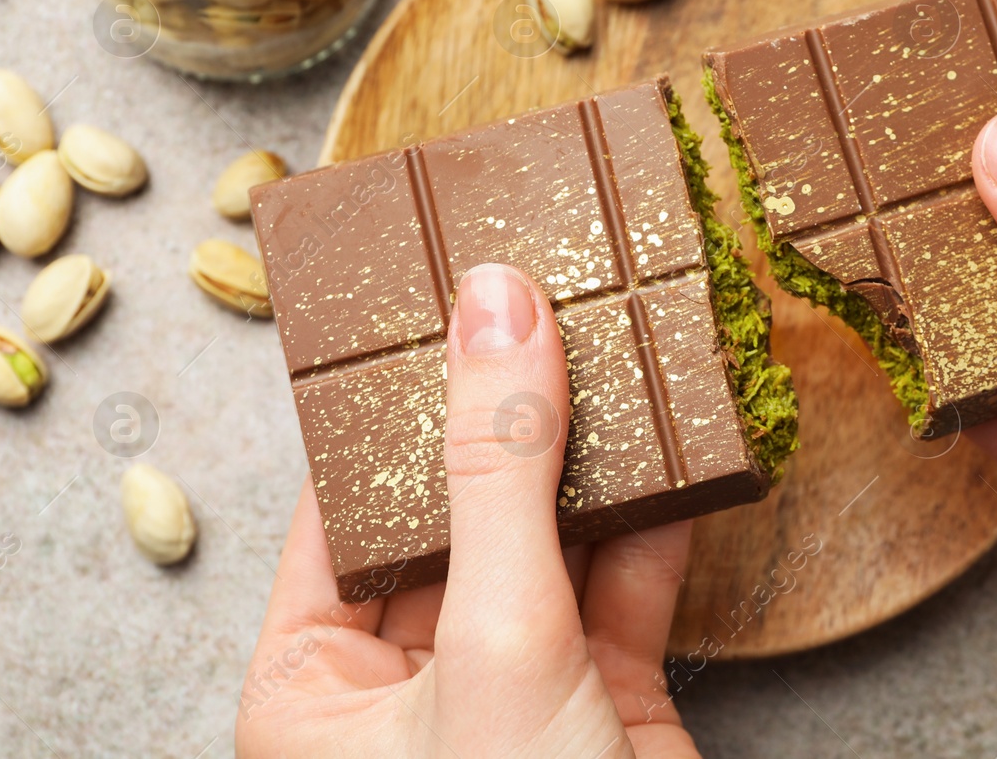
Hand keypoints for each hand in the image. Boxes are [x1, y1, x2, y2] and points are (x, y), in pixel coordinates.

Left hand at [236, 264, 699, 758]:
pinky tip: (683, 443)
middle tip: (554, 296)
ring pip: (552, 540)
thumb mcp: (495, 640)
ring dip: (596, 456)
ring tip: (625, 345)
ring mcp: (512, 690)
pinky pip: (627, 587)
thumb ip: (497, 470)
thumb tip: (495, 306)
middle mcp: (404, 684)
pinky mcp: (607, 704)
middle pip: (458, 509)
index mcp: (313, 682)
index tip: (449, 292)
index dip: (398, 396)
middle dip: (513, 415)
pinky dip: (659, 519)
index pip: (346, 502)